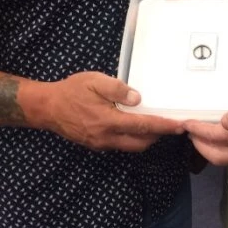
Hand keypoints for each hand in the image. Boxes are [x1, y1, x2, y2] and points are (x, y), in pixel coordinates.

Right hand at [42, 70, 185, 152]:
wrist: (47, 107)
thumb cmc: (71, 91)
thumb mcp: (95, 81)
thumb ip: (118, 90)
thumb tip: (138, 99)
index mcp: (109, 121)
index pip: (143, 126)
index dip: (164, 126)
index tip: (180, 126)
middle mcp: (107, 137)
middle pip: (141, 142)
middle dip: (158, 135)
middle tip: (169, 124)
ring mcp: (101, 144)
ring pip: (131, 146)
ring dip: (145, 138)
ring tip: (154, 124)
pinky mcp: (96, 145)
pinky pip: (120, 145)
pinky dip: (131, 138)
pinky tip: (133, 125)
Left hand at [184, 90, 227, 165]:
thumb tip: (223, 123)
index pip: (216, 139)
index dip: (198, 131)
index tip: (185, 122)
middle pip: (218, 157)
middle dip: (199, 145)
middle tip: (189, 129)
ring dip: (211, 148)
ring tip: (202, 132)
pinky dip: (226, 147)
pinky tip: (226, 134)